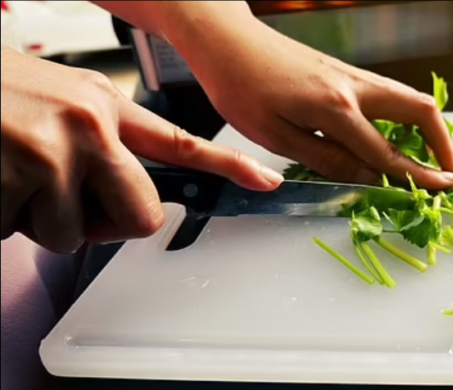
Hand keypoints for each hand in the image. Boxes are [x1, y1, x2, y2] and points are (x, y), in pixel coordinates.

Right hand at [0, 46, 280, 252]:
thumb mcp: (54, 101)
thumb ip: (98, 140)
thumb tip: (126, 187)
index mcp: (102, 104)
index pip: (180, 141)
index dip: (229, 165)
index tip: (265, 181)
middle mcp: (88, 124)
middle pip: (140, 214)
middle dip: (101, 222)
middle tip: (61, 198)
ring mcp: (53, 150)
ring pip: (71, 233)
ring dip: (36, 219)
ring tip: (7, 173)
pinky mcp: (15, 176)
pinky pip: (23, 234)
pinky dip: (1, 220)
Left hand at [171, 17, 452, 189]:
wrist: (228, 42)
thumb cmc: (240, 88)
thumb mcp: (275, 136)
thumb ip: (325, 159)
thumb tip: (366, 178)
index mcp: (334, 108)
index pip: (386, 151)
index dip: (417, 175)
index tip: (442, 190)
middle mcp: (353, 86)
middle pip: (418, 111)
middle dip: (442, 143)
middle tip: (449, 172)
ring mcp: (353, 75)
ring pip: (409, 98)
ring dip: (428, 128)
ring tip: (433, 157)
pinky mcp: (346, 72)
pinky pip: (391, 94)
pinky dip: (407, 117)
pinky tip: (400, 134)